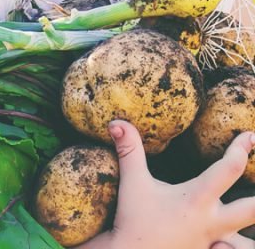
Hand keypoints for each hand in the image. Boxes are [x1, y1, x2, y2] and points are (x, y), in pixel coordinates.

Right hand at [75, 120, 254, 248]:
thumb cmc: (133, 219)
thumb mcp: (132, 182)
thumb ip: (128, 149)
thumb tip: (117, 122)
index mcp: (196, 200)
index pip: (228, 168)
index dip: (240, 148)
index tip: (249, 135)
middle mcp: (213, 222)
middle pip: (254, 208)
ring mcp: (215, 242)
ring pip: (252, 245)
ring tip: (253, 207)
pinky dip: (241, 246)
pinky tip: (239, 240)